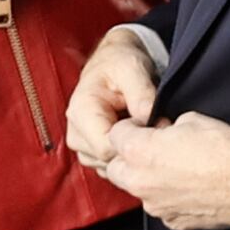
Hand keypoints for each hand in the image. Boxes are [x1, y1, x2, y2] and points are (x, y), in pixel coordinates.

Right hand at [67, 26, 160, 168]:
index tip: (153, 124)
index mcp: (80, 112)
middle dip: (134, 148)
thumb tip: (149, 117)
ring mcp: (83, 146)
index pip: (106, 149)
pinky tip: (135, 134)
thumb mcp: (132, 68)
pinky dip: (126, 154)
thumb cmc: (120, 63)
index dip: (134, 141)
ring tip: (141, 125)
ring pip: (111, 167)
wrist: (114, 63)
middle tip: (151, 123)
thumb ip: (141, 93)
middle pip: (108, 161)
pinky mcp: (92, 152)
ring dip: (130, 151)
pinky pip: (112, 166)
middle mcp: (76, 133)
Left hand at [100, 110, 229, 229]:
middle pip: (115, 169)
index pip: (115, 135)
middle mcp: (141, 182)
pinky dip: (169, 198)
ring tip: (176, 170)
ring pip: (139, 191)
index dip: (131, 128)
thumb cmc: (225, 149)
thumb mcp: (190, 119)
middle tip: (151, 149)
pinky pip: (161, 207)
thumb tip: (165, 133)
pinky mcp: (173, 222)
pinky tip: (190, 188)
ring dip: (148, 180)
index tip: (142, 127)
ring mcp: (156, 206)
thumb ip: (166, 129)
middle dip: (128, 158)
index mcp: (139, 152)